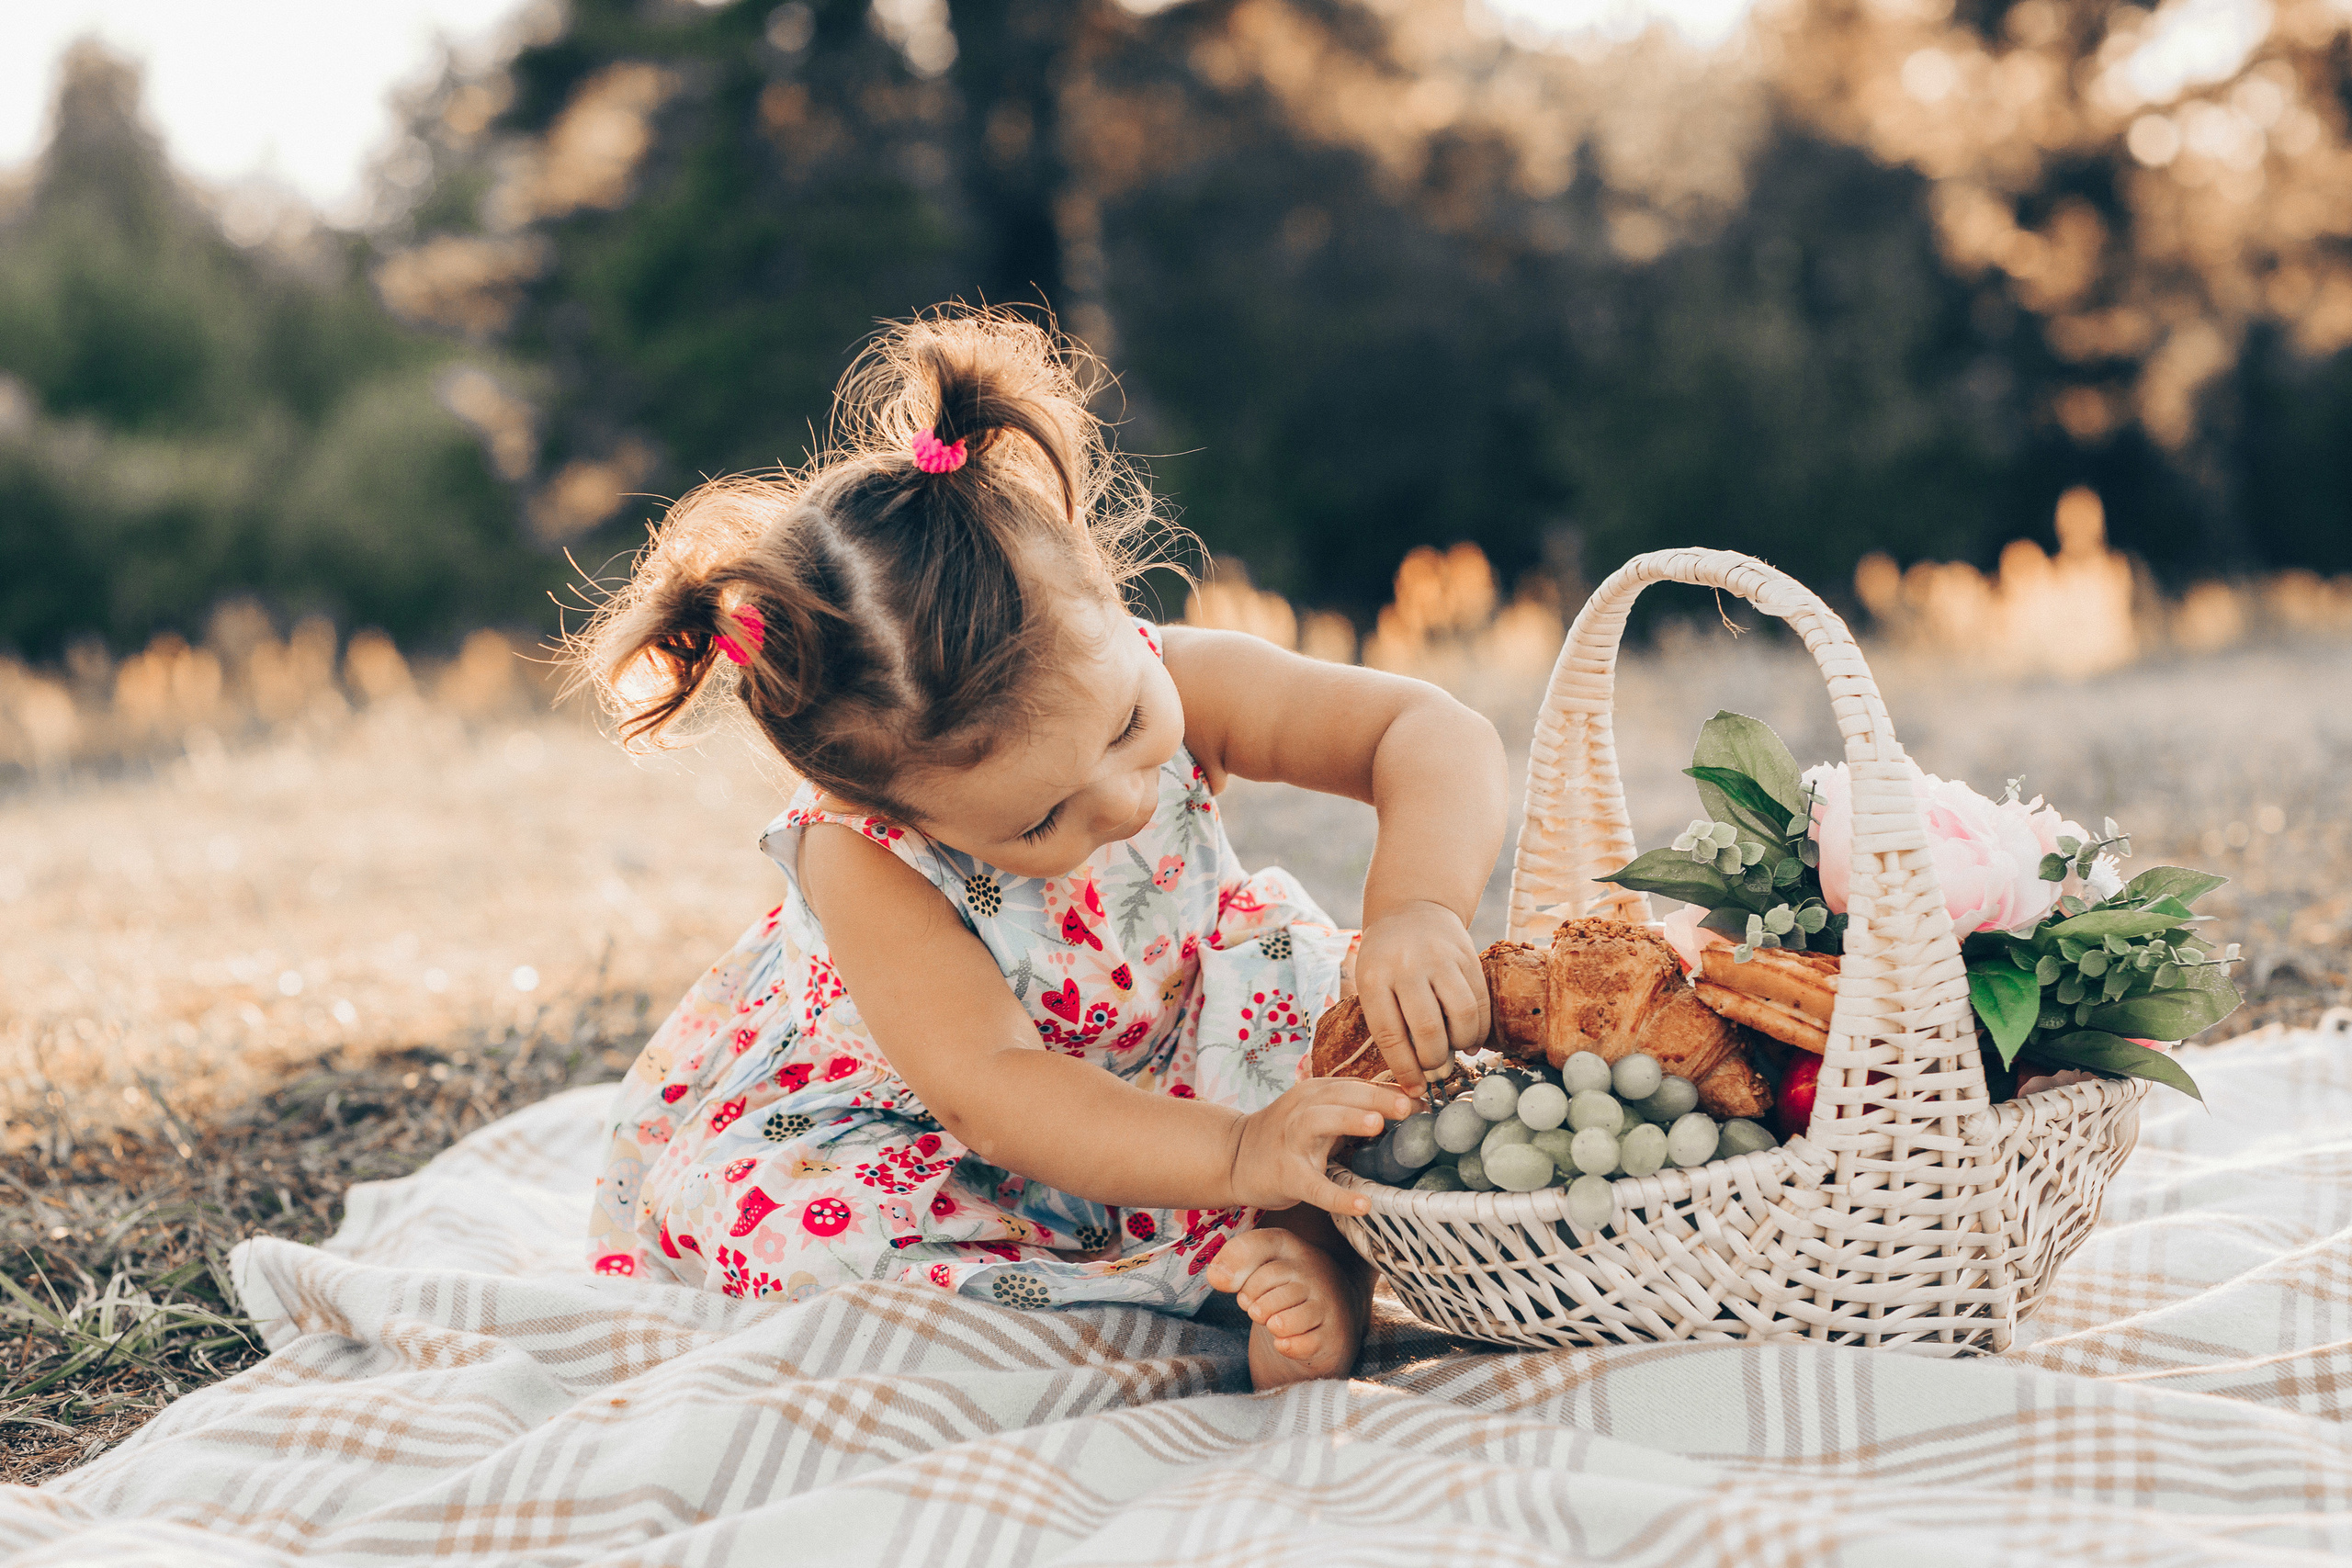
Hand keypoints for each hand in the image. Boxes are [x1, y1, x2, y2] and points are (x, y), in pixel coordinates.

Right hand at [1229, 1078, 1416, 1215]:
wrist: (1235, 1157)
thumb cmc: (1288, 1135)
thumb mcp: (1319, 1113)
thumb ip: (1355, 1107)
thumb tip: (1410, 1104)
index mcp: (1315, 1092)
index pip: (1355, 1085)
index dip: (1389, 1089)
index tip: (1424, 1097)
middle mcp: (1301, 1108)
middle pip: (1340, 1095)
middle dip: (1375, 1097)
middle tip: (1408, 1105)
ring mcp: (1290, 1140)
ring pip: (1318, 1122)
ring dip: (1348, 1120)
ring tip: (1378, 1126)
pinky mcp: (1285, 1175)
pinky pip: (1313, 1186)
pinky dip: (1337, 1196)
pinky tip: (1362, 1206)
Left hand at [1354, 899, 1487, 1093]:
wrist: (1411, 908)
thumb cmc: (1385, 958)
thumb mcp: (1370, 982)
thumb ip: (1389, 1022)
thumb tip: (1416, 1077)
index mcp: (1374, 978)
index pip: (1391, 1035)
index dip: (1405, 1069)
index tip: (1415, 1089)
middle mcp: (1407, 967)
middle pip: (1428, 1029)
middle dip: (1435, 1060)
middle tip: (1435, 1069)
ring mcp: (1440, 959)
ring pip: (1462, 1015)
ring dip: (1461, 1044)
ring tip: (1455, 1050)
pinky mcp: (1468, 956)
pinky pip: (1481, 1001)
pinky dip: (1480, 1029)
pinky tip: (1471, 1039)